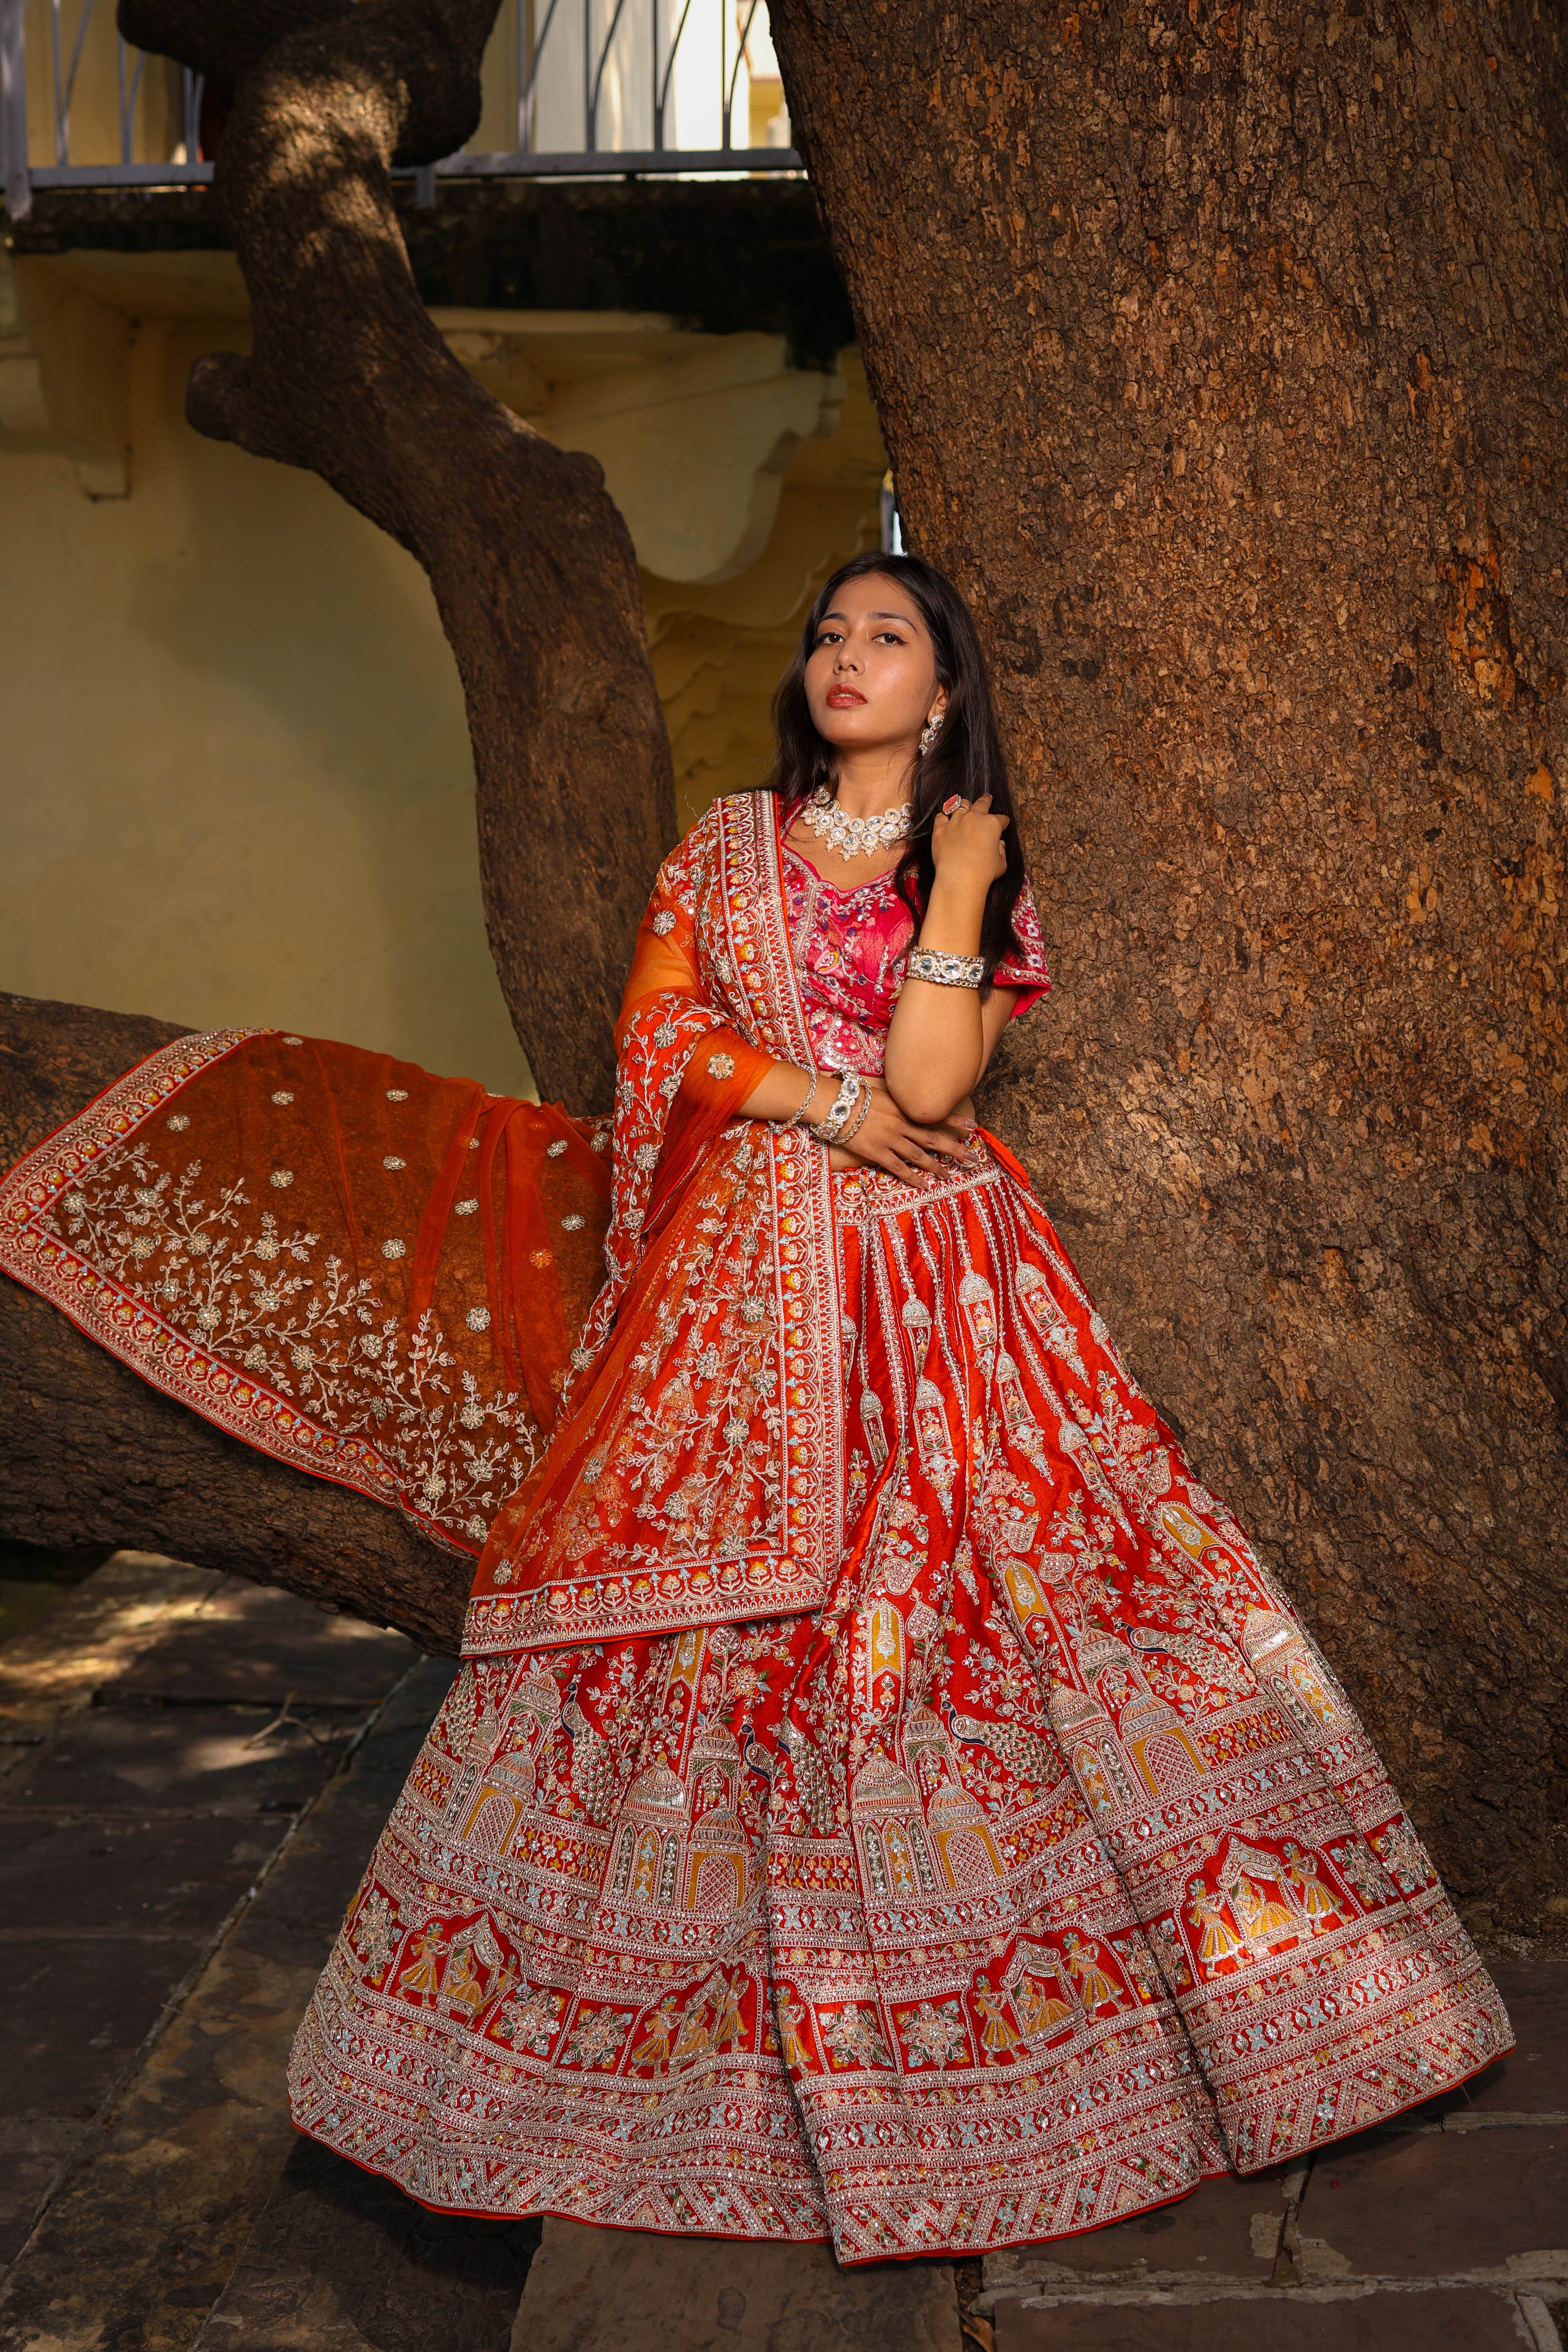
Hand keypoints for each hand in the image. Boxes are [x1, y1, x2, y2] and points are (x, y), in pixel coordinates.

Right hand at [828, 1075, 976, 1183]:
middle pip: (934, 1139)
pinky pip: (899, 1168)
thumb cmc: (852, 1095)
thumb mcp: (879, 1093)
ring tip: (950, 1176)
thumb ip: (894, 1102)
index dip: (956, 1121)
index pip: (935, 1115)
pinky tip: (924, 1185)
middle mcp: (901, 1124)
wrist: (833, 1103)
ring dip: (937, 1167)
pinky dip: (913, 1178)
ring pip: (920, 1156)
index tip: (974, 1126)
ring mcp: (890, 1139)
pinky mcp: (877, 1152)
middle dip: (955, 1149)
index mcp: (903, 1108)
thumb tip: (903, 1106)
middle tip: (972, 1158)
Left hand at [929, 791, 1008, 892]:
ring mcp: (956, 822)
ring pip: (960, 805)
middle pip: (981, 804)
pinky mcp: (940, 830)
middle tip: (987, 797)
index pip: (1001, 819)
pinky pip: (941, 816)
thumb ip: (1001, 851)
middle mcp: (974, 819)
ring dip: (964, 805)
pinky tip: (945, 817)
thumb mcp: (1001, 863)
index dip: (1003, 822)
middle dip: (986, 800)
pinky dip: (943, 816)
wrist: (960, 878)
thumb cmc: (984, 873)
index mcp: (992, 825)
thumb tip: (999, 845)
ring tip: (964, 805)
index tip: (1004, 823)